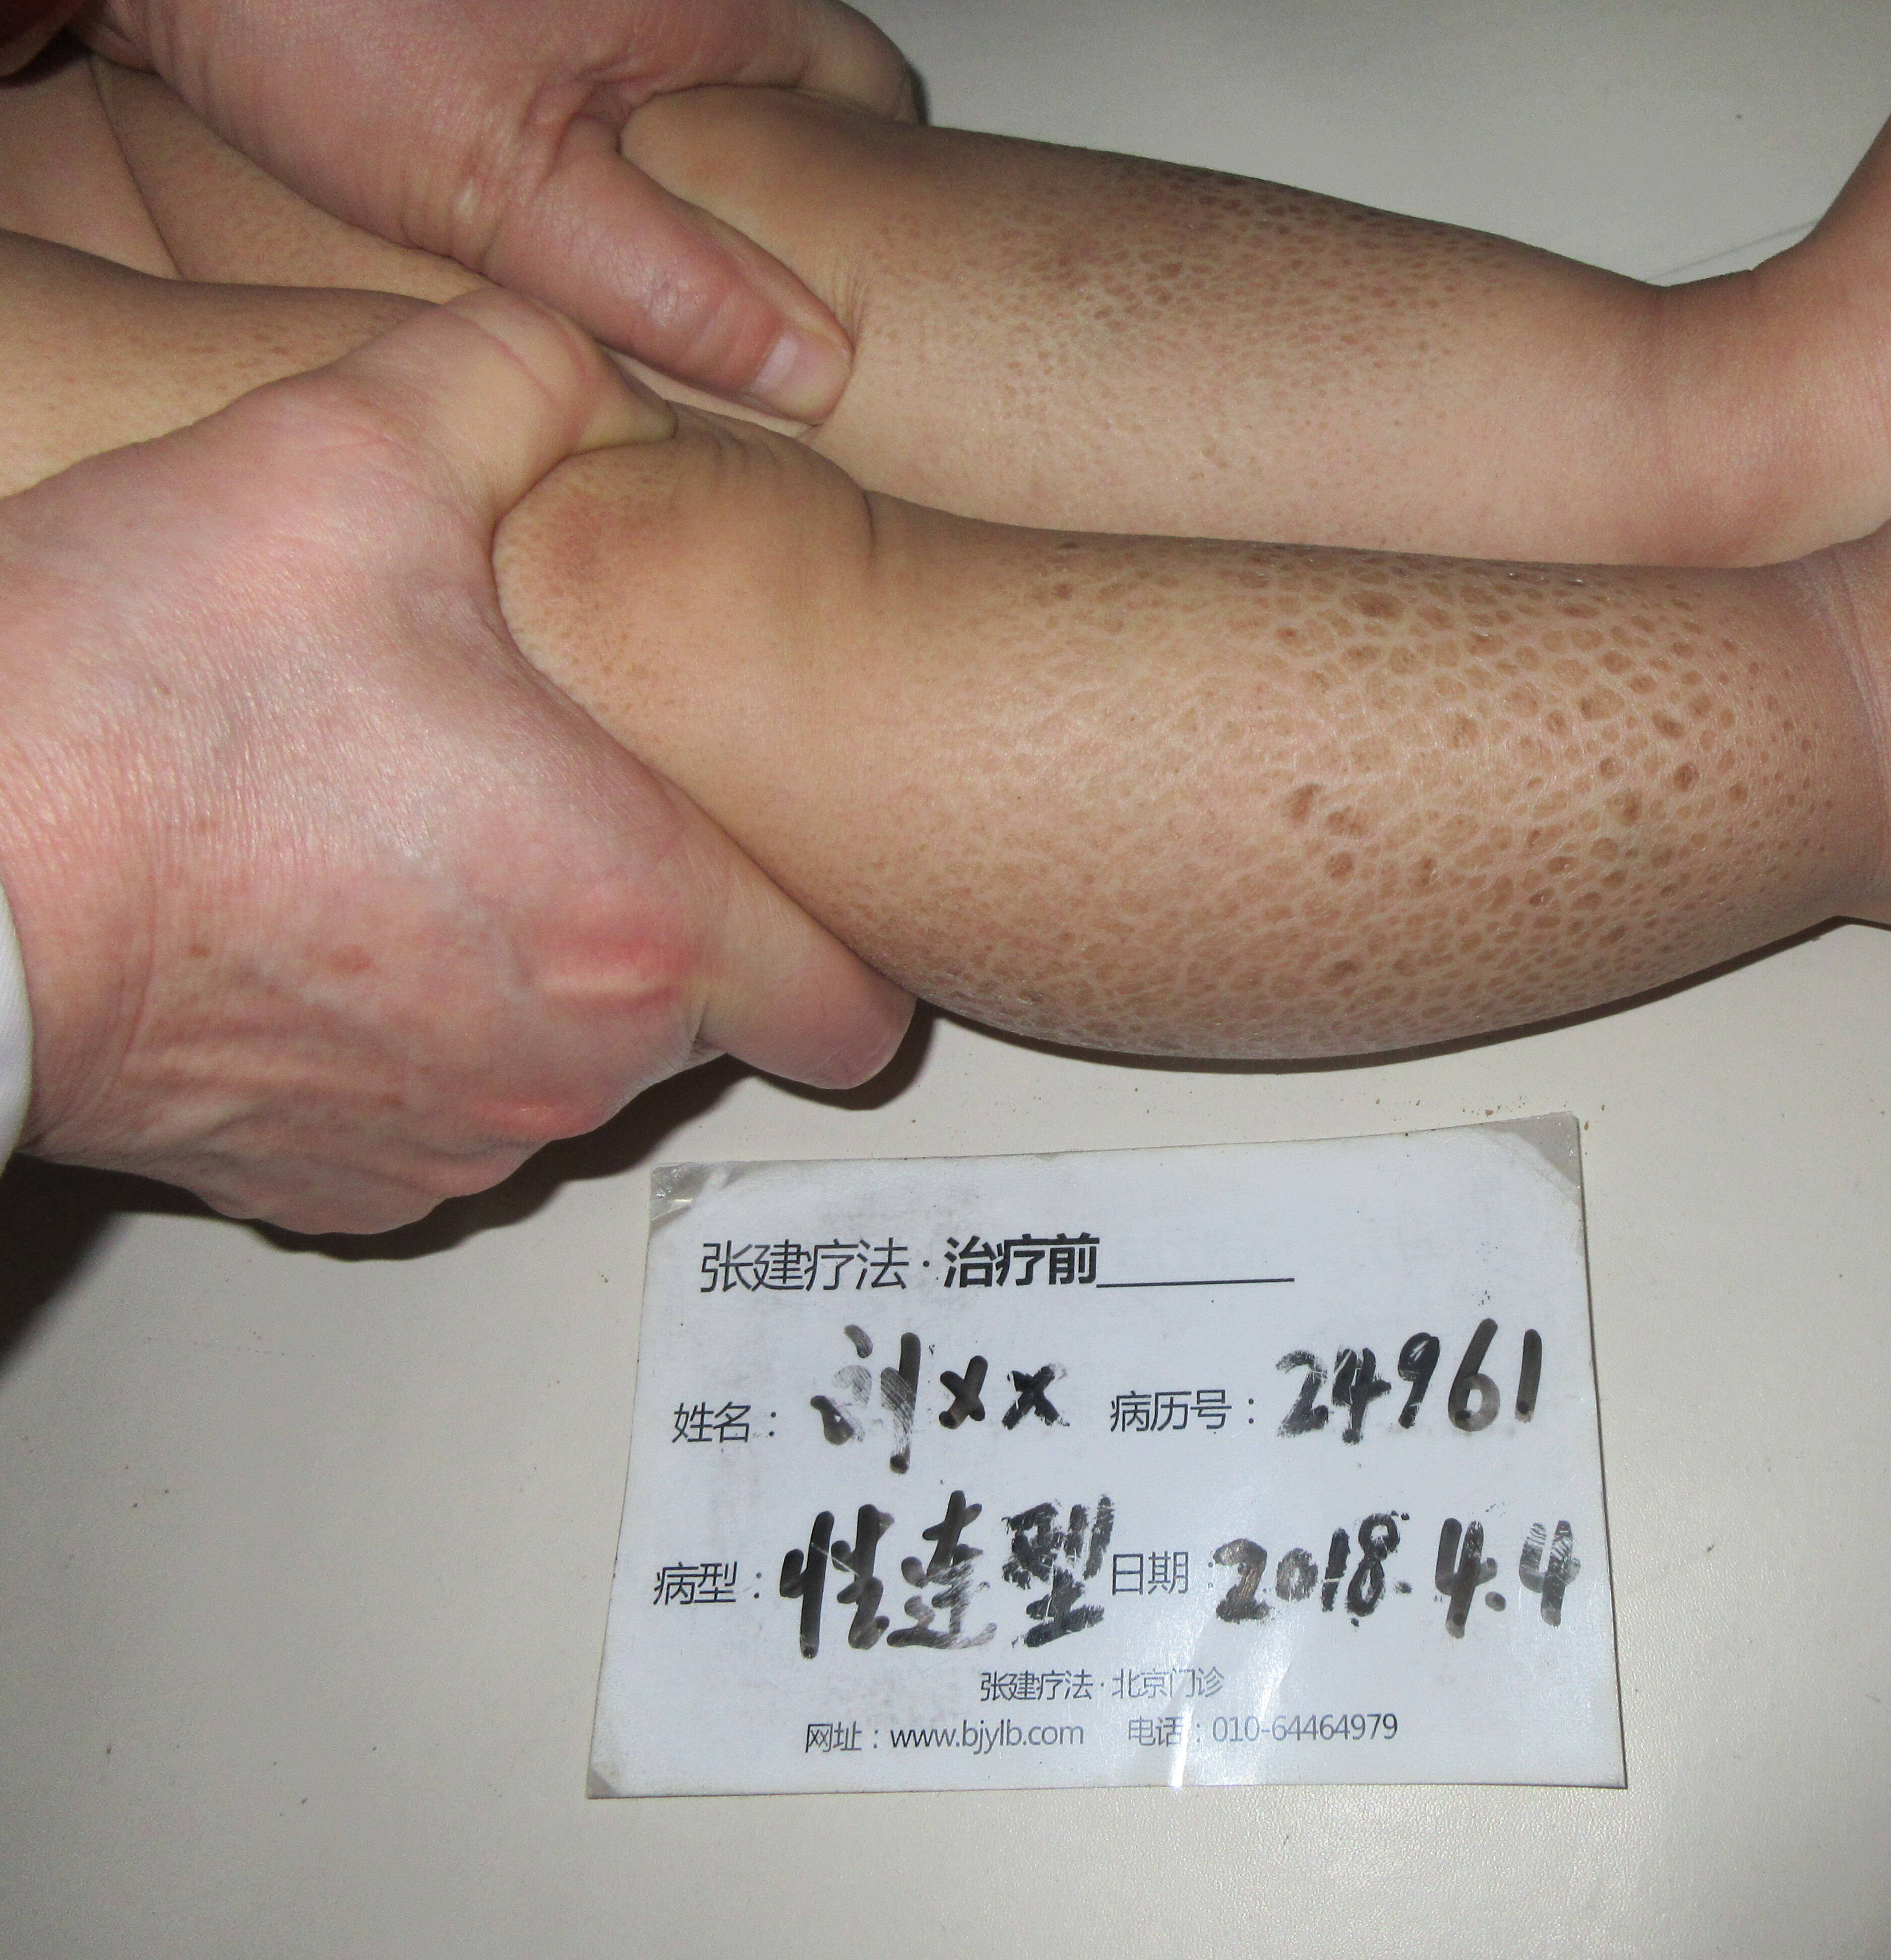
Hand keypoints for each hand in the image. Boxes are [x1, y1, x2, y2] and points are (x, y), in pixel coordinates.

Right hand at [0, 289, 912, 1232]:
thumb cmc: (140, 693)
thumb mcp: (353, 449)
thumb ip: (527, 383)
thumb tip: (604, 383)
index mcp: (639, 914)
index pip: (855, 1010)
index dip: (840, 935)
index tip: (783, 867)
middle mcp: (568, 1066)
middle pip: (706, 1023)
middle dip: (667, 926)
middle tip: (567, 803)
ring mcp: (449, 1145)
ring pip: (568, 1073)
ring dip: (537, 979)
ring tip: (426, 849)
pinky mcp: (330, 1188)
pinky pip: (436, 1118)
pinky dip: (419, 1043)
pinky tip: (334, 928)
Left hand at [77, 0, 916, 419]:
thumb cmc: (332, 11)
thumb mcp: (514, 184)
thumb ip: (669, 283)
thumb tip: (809, 375)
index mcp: (722, 9)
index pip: (873, 106)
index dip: (870, 218)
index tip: (835, 319)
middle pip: (787, 115)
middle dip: (768, 221)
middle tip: (732, 332)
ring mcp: (595, 7)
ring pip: (692, 113)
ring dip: (675, 204)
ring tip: (637, 298)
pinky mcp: (510, 27)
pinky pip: (603, 105)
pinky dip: (593, 170)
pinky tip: (546, 232)